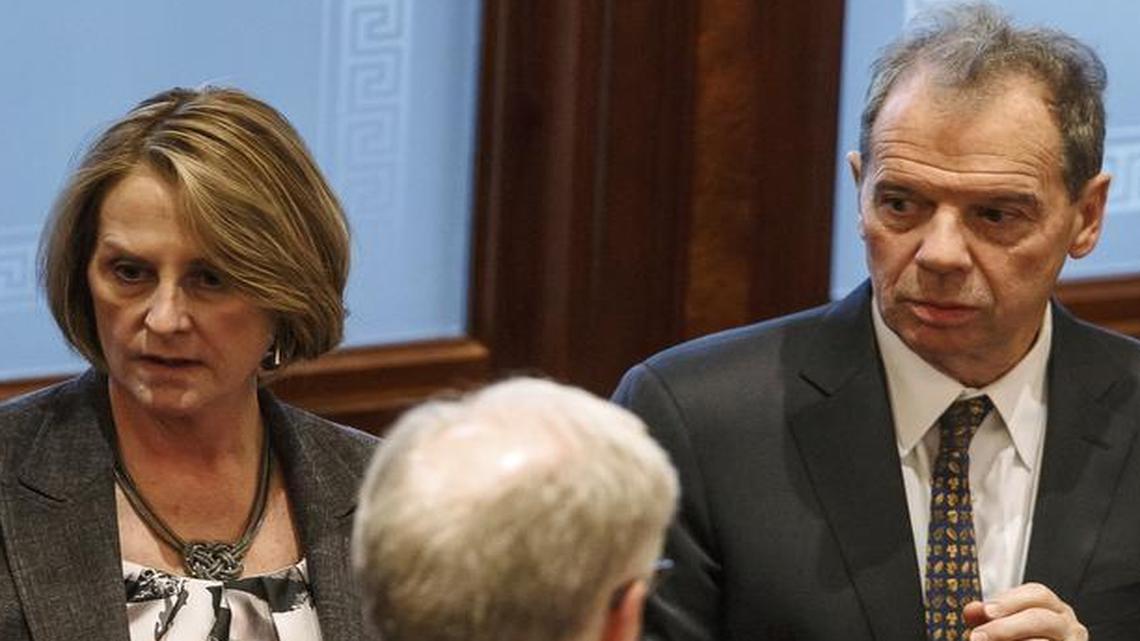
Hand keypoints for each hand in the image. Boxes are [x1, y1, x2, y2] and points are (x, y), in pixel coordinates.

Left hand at [962, 582, 1085, 640]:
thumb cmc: (1024, 640)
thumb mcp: (1005, 628)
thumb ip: (989, 618)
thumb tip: (971, 610)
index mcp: (1053, 609)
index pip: (1037, 593)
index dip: (1009, 600)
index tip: (986, 610)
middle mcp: (1068, 626)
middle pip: (1040, 617)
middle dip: (1005, 626)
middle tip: (979, 635)